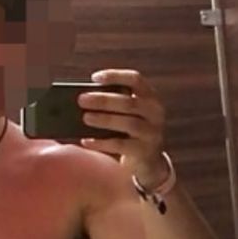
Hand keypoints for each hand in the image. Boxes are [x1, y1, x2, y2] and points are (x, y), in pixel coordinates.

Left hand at [77, 69, 169, 186]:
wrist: (148, 161)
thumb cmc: (131, 132)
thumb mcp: (128, 114)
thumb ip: (113, 104)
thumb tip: (84, 100)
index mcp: (150, 97)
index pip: (135, 79)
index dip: (115, 76)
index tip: (94, 78)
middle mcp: (155, 113)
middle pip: (129, 103)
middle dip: (104, 100)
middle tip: (82, 100)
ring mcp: (152, 133)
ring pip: (128, 123)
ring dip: (104, 119)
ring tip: (85, 118)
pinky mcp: (145, 152)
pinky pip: (121, 145)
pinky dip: (102, 142)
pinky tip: (87, 141)